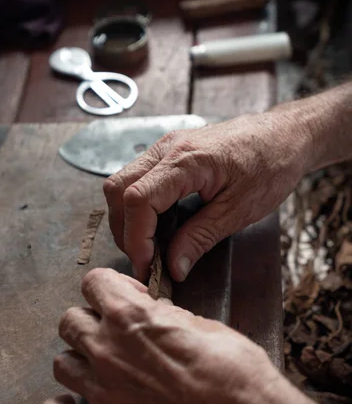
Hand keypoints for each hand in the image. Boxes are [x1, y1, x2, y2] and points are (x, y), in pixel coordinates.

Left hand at [40, 268, 285, 403]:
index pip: (93, 282)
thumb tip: (153, 314)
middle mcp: (107, 349)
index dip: (110, 286)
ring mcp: (102, 391)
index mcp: (130, 316)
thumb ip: (164, 315)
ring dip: (77, 361)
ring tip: (98, 367)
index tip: (127, 297)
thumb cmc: (231, 368)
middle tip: (114, 333)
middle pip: (69, 322)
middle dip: (90, 320)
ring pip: (60, 364)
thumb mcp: (201, 322)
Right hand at [103, 111, 311, 281]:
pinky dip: (137, 207)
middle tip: (145, 261)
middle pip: (118, 190)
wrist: (284, 136)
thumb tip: (173, 267)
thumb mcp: (238, 211)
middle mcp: (167, 148)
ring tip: (150, 246)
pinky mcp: (168, 153)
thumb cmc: (270, 165)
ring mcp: (164, 147)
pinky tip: (157, 226)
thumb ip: (200, 239)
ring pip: (121, 184)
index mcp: (186, 161)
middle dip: (125, 231)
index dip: (136, 238)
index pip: (138, 200)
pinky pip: (137, 179)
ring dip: (127, 219)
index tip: (147, 266)